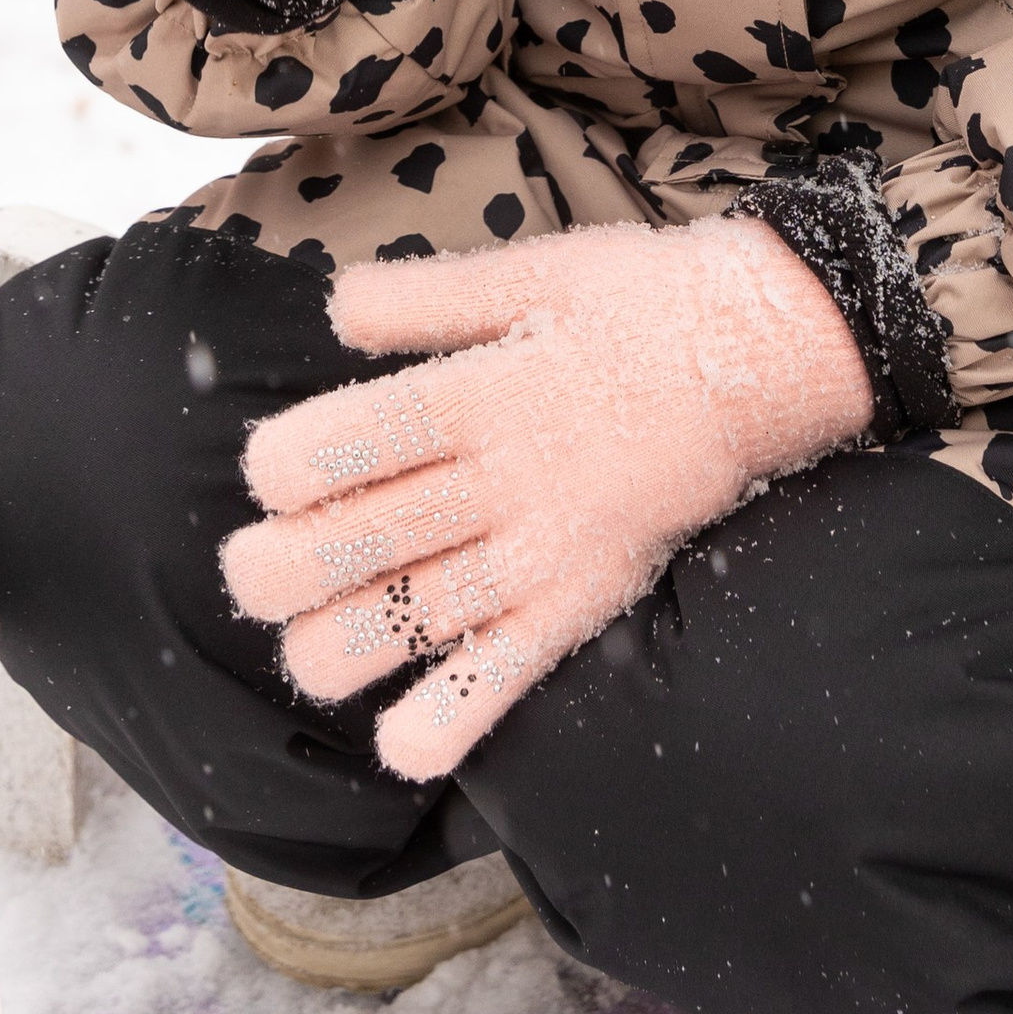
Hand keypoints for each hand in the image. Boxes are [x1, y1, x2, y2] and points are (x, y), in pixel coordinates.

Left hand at [222, 216, 874, 780]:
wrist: (762, 357)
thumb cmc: (639, 302)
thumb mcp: (533, 269)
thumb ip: (426, 298)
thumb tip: (331, 307)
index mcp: (483, 388)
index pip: (360, 438)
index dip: (291, 464)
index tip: (267, 473)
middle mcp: (504, 476)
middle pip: (363, 540)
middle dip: (278, 570)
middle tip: (250, 570)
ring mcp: (543, 550)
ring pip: (415, 621)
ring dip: (336, 650)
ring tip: (305, 645)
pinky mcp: (581, 601)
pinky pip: (508, 676)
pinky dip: (450, 723)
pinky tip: (397, 744)